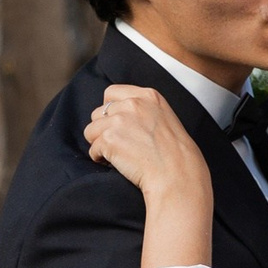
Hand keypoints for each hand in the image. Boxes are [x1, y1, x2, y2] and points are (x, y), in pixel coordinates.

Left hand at [84, 86, 209, 204]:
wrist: (177, 174)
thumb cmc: (175, 153)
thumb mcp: (164, 118)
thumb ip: (142, 110)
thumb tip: (116, 114)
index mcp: (148, 96)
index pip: (111, 92)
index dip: (109, 110)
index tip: (116, 124)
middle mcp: (132, 104)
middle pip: (98, 113)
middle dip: (104, 129)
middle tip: (119, 144)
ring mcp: (119, 121)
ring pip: (91, 130)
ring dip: (100, 144)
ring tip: (117, 155)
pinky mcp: (109, 139)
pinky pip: (92, 149)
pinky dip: (100, 158)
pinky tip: (116, 164)